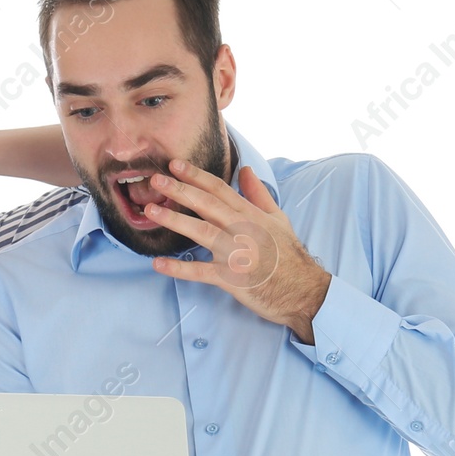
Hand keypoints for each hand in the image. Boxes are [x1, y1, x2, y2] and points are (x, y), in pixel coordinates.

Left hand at [142, 160, 331, 342]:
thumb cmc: (289, 255)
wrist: (303, 290)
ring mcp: (237, 254)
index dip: (196, 176)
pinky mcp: (231, 279)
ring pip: (202, 232)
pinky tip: (159, 264)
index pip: (220, 189)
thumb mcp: (278, 219)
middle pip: (207, 205)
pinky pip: (201, 272)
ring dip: (175, 221)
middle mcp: (243, 230)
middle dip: (180, 191)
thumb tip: (246, 169)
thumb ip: (258, 194)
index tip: (176, 164)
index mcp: (251, 214)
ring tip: (151, 211)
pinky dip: (180, 268)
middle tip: (156, 180)